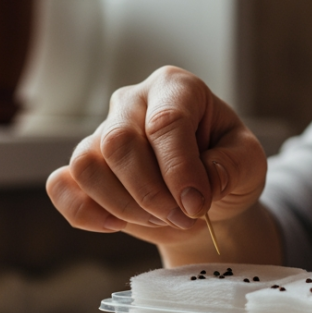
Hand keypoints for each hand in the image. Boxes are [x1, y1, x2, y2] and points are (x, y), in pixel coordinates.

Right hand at [47, 66, 267, 247]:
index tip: (197, 206)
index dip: (179, 170)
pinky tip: (117, 225)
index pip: (165, 122)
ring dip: (123, 206)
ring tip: (161, 220)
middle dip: (150, 193)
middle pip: (118, 142)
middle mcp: (132, 102)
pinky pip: (62, 185)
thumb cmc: (227, 165)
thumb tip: (194, 188)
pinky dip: (84, 212)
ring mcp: (102, 132)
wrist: (204, 193)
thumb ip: (231, 168)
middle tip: (183, 218)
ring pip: (87, 165)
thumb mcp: (250, 162)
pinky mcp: (83, 166)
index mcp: (176, 88)